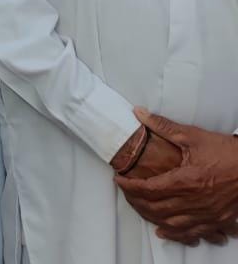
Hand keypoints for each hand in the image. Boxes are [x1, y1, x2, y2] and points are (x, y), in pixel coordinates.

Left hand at [115, 108, 237, 245]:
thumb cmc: (227, 152)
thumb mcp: (194, 136)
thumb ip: (163, 126)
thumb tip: (139, 113)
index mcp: (186, 181)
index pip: (149, 189)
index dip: (129, 187)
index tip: (119, 180)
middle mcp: (195, 202)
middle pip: (156, 208)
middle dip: (136, 202)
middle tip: (126, 193)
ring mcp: (207, 214)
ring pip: (172, 224)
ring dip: (152, 218)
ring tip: (140, 209)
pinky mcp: (218, 220)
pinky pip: (193, 233)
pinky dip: (176, 234)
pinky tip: (166, 231)